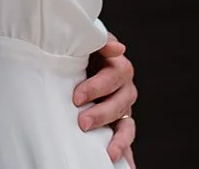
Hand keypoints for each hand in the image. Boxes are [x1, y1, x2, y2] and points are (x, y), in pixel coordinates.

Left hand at [75, 32, 137, 163]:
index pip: (115, 76)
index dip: (98, 87)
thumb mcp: (86, 43)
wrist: (71, 63)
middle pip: (121, 102)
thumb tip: (118, 48)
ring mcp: (123, 108)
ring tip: (110, 152)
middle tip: (82, 122)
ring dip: (119, 139)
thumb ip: (99, 41)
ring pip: (127, 125)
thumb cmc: (78, 53)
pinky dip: (126, 153)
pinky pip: (126, 141)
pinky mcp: (120, 125)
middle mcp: (124, 88)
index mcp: (117, 65)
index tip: (77, 97)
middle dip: (102, 113)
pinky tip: (125, 166)